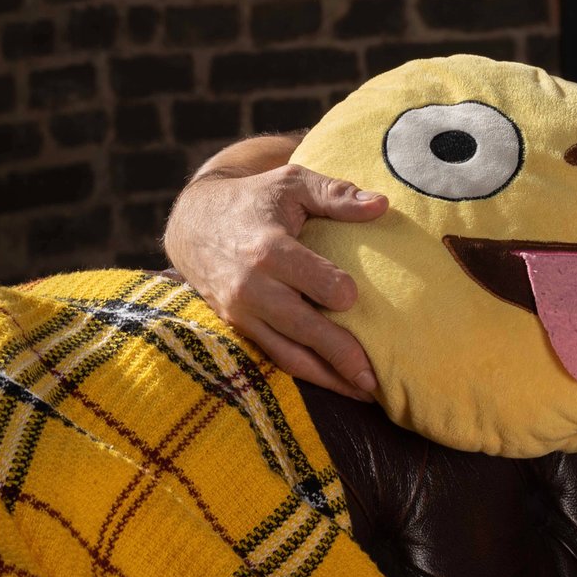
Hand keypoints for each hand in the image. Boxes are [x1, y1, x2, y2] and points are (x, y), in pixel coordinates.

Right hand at [164, 164, 387, 400]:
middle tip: (377, 377)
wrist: (195, 223)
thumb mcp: (292, 183)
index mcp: (266, 249)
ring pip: (288, 354)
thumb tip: (381, 206)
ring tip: (367, 393)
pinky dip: (308, 374)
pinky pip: (275, 358)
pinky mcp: (240, 328)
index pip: (309, 278)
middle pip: (301, 326)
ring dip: (328, 378)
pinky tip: (340, 384)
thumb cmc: (255, 199)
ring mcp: (243, 313)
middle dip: (339, 354)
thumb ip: (336, 194)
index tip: (355, 297)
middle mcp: (251, 288)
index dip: (337, 290)